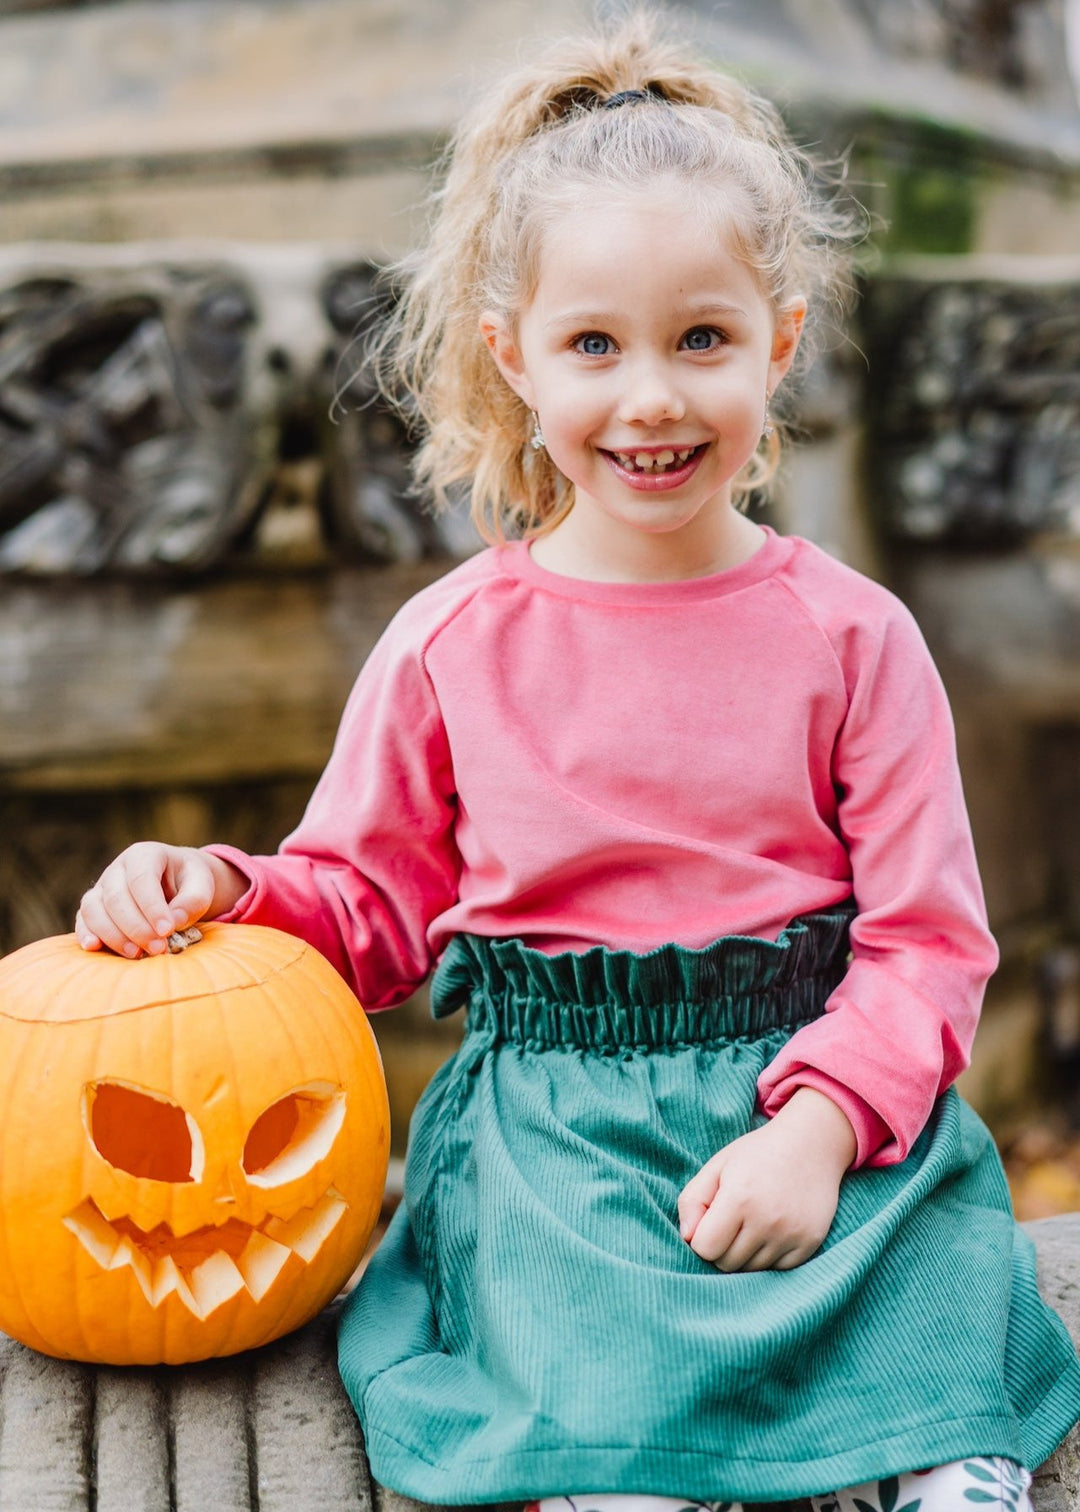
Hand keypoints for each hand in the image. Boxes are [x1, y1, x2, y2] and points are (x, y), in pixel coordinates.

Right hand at [75, 842, 246, 957]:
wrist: (176, 882)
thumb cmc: (189, 882)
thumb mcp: (201, 885)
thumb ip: (193, 901)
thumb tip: (173, 922)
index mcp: (144, 855)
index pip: (142, 879)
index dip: (152, 907)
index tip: (167, 930)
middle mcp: (118, 869)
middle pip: (116, 897)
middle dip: (136, 927)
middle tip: (158, 948)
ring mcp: (102, 887)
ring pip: (94, 909)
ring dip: (113, 934)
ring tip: (136, 954)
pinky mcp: (94, 907)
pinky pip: (82, 919)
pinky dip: (85, 933)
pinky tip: (95, 948)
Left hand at [677, 1087, 856, 1272]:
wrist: (810, 1144)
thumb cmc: (756, 1155)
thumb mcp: (717, 1166)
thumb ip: (692, 1200)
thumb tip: (686, 1238)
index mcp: (739, 1198)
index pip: (705, 1248)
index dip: (701, 1237)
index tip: (710, 1220)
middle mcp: (767, 1221)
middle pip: (726, 1264)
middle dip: (722, 1247)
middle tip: (732, 1221)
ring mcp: (791, 1234)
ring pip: (751, 1270)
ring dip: (745, 1253)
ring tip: (753, 1222)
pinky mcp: (809, 1243)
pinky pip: (777, 1270)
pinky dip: (769, 1256)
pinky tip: (772, 1230)